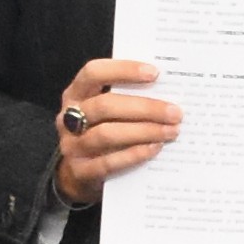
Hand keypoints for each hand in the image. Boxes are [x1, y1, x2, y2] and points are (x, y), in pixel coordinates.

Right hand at [51, 59, 179, 206]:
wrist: (80, 173)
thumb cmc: (101, 130)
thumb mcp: (106, 111)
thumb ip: (127, 97)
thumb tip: (168, 89)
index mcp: (76, 93)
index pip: (93, 73)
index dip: (123, 70)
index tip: (154, 73)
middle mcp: (68, 117)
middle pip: (104, 106)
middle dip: (144, 108)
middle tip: (174, 112)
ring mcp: (71, 145)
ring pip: (106, 134)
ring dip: (143, 131)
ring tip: (170, 131)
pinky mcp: (80, 171)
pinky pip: (108, 163)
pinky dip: (134, 154)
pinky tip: (155, 148)